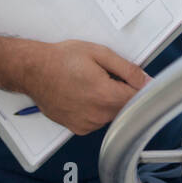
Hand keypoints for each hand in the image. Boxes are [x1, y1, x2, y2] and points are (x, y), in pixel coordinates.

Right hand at [21, 40, 153, 134]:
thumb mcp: (99, 53)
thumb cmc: (62, 59)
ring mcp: (87, 124)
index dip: (141, 87)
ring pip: (112, 114)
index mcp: (105, 95)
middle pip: (126, 107)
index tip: (138, 79)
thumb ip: (127, 69)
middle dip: (123, 92)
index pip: (138, 98)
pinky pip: (98, 120)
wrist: (34, 71)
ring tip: (93, 84)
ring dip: (110, 101)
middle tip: (108, 76)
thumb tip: (147, 80)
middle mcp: (97, 115)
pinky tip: (85, 95)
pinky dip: (97, 109)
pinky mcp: (78, 128)